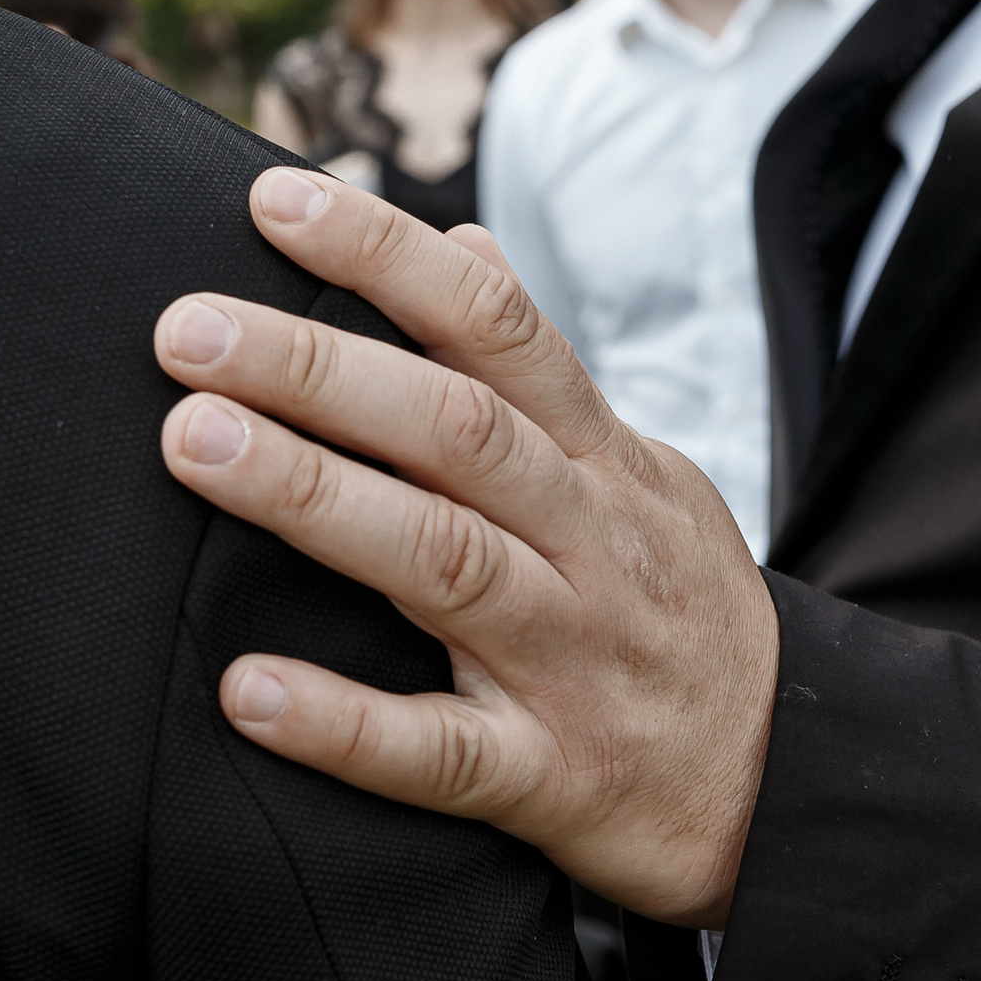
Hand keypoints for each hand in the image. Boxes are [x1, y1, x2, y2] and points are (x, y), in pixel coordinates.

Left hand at [153, 167, 779, 927]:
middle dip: (318, 369)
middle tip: (185, 329)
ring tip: (193, 443)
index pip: (496, 326)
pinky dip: (342, 722)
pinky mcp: (548, 780)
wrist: (794, 784)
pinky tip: (246, 689)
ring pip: (442, 563)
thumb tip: (463, 240)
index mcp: (601, 461)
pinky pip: (439, 753)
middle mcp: (589, 544)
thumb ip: (543, 376)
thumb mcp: (642, 474)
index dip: (388, 256)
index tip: (274, 195)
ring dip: (313, 497)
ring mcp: (570, 661)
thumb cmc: (679, 612)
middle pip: (455, 431)